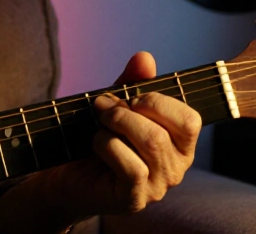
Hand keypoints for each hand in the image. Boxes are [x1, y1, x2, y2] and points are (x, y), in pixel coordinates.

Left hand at [0, 52, 201, 232]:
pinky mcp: (134, 199)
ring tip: (99, 122)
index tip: (131, 98)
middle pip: (163, 129)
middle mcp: (176, 168)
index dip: (158, 102)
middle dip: (127, 110)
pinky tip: (96, 144)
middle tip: (103, 106)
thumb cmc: (97, 137)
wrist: (65, 174)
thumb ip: (133, 82)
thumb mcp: (116, 104)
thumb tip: (145, 57)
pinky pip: (132, 167)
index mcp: (180, 144)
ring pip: (150, 143)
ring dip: (116, 124)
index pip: (190, 120)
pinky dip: (107, 146)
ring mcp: (157, 187)